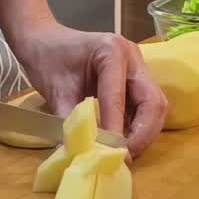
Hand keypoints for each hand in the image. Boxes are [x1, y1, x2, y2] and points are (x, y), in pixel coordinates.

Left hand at [12, 20, 167, 156]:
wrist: (44, 42)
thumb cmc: (47, 60)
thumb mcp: (56, 92)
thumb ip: (70, 122)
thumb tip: (77, 155)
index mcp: (111, 51)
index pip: (118, 97)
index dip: (116, 128)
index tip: (110, 154)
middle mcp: (132, 58)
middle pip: (153, 102)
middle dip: (142, 133)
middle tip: (125, 156)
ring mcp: (137, 70)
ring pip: (154, 107)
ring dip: (143, 133)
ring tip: (122, 152)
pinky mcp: (135, 83)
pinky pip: (144, 109)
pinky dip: (137, 129)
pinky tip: (121, 143)